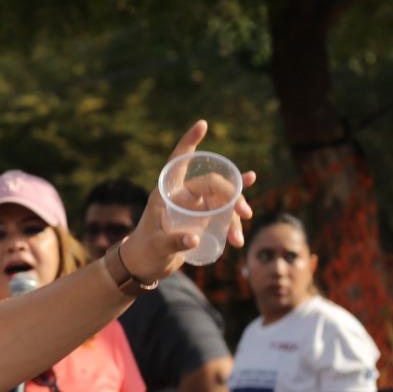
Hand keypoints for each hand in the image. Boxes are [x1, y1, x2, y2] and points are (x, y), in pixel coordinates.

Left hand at [121, 121, 256, 282]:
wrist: (144, 267)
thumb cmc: (144, 253)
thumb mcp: (157, 247)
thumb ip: (174, 242)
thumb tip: (195, 239)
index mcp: (166, 193)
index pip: (178, 162)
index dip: (189, 142)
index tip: (202, 124)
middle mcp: (181, 195)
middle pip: (213, 184)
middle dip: (232, 195)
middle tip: (244, 214)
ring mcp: (193, 206)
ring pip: (222, 200)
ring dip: (235, 215)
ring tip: (237, 240)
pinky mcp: (201, 219)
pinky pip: (222, 210)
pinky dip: (234, 213)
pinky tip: (248, 203)